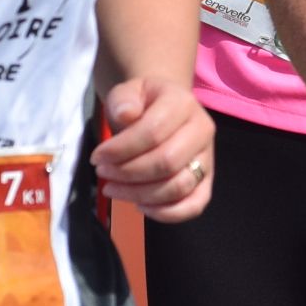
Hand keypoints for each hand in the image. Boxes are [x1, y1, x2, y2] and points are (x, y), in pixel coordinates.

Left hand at [93, 75, 214, 221]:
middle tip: (103, 173)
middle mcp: (202, 130)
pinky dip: (166, 213)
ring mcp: (208, 158)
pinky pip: (194, 206)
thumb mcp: (127, 92)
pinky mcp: (206, 182)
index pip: (153, 132)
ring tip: (113, 189)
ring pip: (178, 187)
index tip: (97, 157)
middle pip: (166, 162)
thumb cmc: (142, 104)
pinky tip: (140, 205)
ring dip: (140, 194)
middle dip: (127, 173)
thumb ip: (123, 100)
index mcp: (183, 103)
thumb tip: (126, 115)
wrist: (163, 109)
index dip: (121, 149)